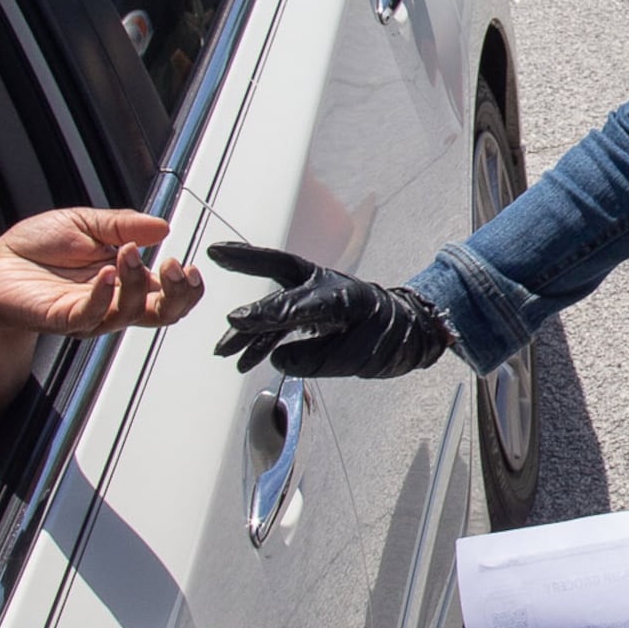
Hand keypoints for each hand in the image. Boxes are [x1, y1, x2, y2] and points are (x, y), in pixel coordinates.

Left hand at [0, 208, 203, 336]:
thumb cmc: (36, 249)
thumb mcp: (86, 222)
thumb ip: (124, 224)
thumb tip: (161, 225)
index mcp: (124, 279)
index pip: (168, 293)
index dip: (187, 286)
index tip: (190, 265)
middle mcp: (112, 300)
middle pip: (162, 314)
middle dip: (179, 294)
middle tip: (176, 266)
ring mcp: (89, 312)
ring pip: (130, 312)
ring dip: (137, 282)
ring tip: (128, 253)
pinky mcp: (63, 318)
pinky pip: (91, 314)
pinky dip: (103, 294)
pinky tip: (105, 273)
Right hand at [208, 243, 453, 377]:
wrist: (410, 331)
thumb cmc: (390, 337)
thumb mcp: (361, 355)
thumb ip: (319, 358)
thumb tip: (278, 361)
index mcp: (344, 295)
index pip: (300, 304)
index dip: (269, 314)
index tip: (240, 321)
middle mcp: (325, 287)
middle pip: (281, 272)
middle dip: (247, 267)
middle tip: (218, 265)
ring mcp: (314, 296)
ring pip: (273, 306)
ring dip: (246, 329)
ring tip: (221, 351)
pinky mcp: (309, 313)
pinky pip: (278, 325)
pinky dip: (259, 343)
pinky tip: (242, 362)